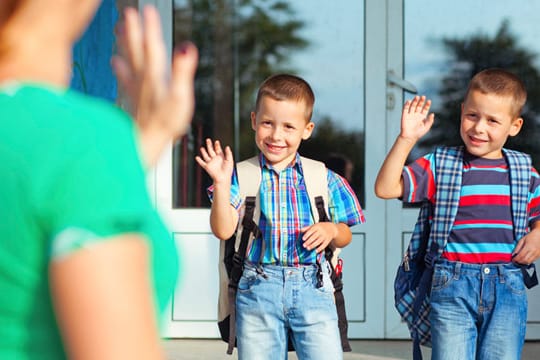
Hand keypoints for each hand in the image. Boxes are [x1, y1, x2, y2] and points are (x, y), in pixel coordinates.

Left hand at [112, 5, 197, 166]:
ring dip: (124, 42)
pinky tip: (114, 60)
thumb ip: (182, 71)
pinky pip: (124, 78)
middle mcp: (143, 79)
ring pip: (128, 59)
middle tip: (128, 11)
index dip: (151, 27)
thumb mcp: (181, 98)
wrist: (143, 144)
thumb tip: (187, 47)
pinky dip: (119, 67)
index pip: (153, 46)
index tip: (148, 9)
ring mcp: (136, 89)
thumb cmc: (164, 124)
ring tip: (118, 27)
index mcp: (155, 76)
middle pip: (137, 49)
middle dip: (133, 29)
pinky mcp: (132, 100)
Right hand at [195, 138, 233, 183]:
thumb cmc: (228, 171)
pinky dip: (199, 160)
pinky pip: (202, 163)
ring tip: (202, 148)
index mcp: (221, 157)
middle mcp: (215, 159)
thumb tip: (227, 146)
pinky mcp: (207, 167)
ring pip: (206, 155)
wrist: (223, 178)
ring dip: (204, 152)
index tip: (216, 141)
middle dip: (209, 145)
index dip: (217, 145)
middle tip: (208, 140)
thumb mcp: (230, 160)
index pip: (218, 150)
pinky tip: (197, 157)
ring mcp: (211, 163)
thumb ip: (229, 153)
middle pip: (211, 150)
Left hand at [300, 223, 337, 252]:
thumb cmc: (320, 227)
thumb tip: (300, 230)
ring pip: (318, 241)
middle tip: (304, 245)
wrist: (332, 229)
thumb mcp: (314, 225)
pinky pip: (324, 245)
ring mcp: (325, 236)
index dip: (307, 235)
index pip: (311, 231)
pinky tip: (315, 251)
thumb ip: (307, 228)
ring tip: (308, 248)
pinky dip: (320, 248)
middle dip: (309, 241)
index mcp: (317, 227)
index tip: (303, 239)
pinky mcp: (327, 241)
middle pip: (314, 237)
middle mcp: (321, 231)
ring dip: (313, 245)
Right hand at [400, 95, 434, 141]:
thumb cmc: (418, 133)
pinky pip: (405, 109)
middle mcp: (416, 115)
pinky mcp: (404, 115)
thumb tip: (432, 114)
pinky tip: (409, 101)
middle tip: (423, 97)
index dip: (427, 105)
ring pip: (412, 106)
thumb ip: (430, 120)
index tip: (429, 101)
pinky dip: (407, 104)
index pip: (425, 109)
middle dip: (421, 101)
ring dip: (414, 101)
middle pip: (419, 106)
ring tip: (417, 97)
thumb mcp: (427, 127)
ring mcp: (410, 115)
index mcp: (422, 117)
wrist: (409, 137)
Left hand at [512, 227, 539, 264]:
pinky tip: (525, 259)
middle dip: (519, 262)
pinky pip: (533, 260)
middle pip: (525, 260)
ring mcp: (537, 254)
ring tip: (519, 261)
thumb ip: (517, 247)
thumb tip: (513, 253)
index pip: (521, 255)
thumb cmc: (531, 236)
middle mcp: (533, 251)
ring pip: (529, 261)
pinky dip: (528, 261)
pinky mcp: (539, 255)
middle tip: (515, 261)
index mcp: (528, 247)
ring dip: (523, 262)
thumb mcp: (522, 240)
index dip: (516, 259)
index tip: (513, 260)